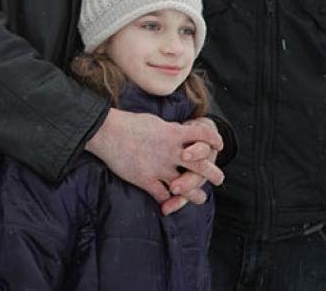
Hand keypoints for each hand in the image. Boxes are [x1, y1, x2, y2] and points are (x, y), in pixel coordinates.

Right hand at [85, 109, 223, 211]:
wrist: (106, 132)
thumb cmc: (128, 123)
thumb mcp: (155, 122)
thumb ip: (170, 130)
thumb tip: (179, 132)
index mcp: (174, 134)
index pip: (203, 136)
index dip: (214, 140)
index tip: (219, 145)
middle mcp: (170, 152)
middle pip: (202, 166)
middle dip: (214, 174)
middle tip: (218, 179)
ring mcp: (158, 168)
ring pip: (185, 187)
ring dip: (195, 194)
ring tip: (200, 197)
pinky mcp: (145, 180)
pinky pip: (162, 195)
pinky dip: (167, 200)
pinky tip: (169, 203)